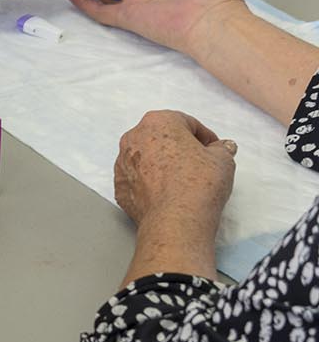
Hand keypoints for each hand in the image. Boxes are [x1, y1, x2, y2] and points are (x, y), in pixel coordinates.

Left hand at [113, 110, 235, 228]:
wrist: (175, 219)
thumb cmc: (199, 183)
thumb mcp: (222, 161)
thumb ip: (222, 149)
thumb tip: (222, 147)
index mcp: (157, 122)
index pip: (185, 122)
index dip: (204, 136)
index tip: (215, 150)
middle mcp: (133, 137)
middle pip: (162, 137)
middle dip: (181, 148)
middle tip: (200, 164)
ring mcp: (122, 162)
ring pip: (146, 158)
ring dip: (163, 165)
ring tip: (183, 181)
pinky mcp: (119, 186)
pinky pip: (138, 179)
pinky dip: (151, 183)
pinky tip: (167, 195)